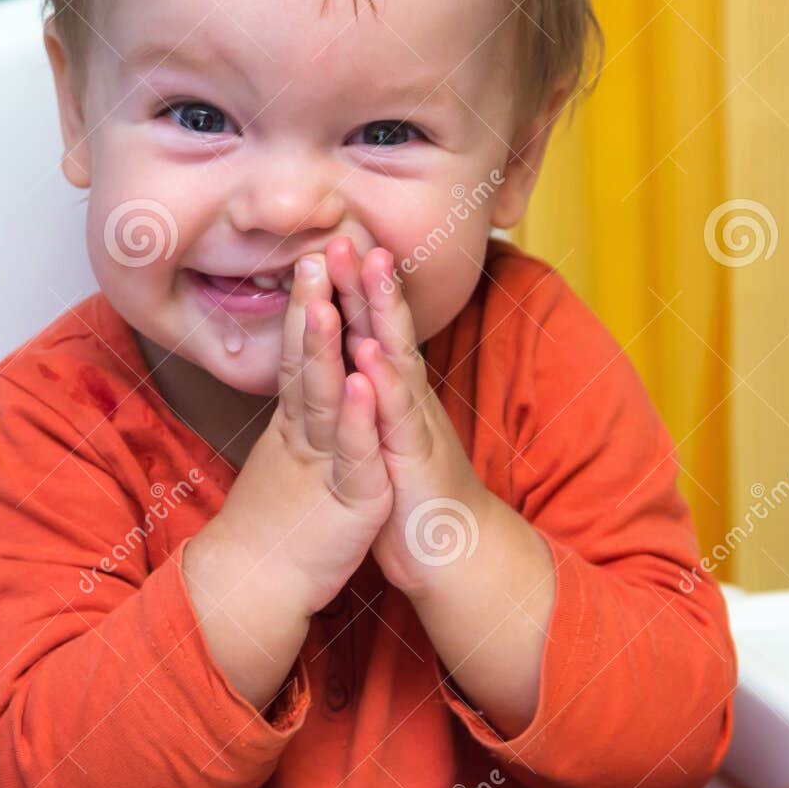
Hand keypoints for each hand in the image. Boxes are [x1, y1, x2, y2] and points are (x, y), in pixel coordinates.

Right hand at [197, 251, 392, 614]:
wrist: (258, 588)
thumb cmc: (278, 526)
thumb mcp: (292, 460)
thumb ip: (298, 419)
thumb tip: (302, 382)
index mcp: (299, 423)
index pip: (302, 353)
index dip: (306, 306)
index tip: (312, 257)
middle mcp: (306, 433)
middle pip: (307, 361)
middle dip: (311, 307)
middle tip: (313, 254)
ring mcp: (324, 462)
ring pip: (323, 397)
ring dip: (324, 348)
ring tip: (324, 300)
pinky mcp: (348, 496)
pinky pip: (350, 451)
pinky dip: (353, 416)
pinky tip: (359, 381)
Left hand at [324, 238, 490, 598]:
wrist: (453, 556)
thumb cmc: (413, 497)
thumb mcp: (386, 440)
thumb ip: (375, 402)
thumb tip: (357, 364)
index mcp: (394, 396)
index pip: (373, 331)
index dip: (355, 289)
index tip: (335, 242)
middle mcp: (408, 402)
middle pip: (388, 330)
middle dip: (369, 281)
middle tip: (351, 232)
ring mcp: (415, 428)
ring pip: (398, 360)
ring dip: (384, 313)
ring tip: (370, 269)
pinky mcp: (415, 463)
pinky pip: (398, 419)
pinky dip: (385, 386)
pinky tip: (372, 356)